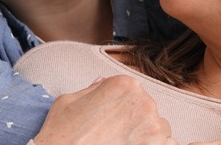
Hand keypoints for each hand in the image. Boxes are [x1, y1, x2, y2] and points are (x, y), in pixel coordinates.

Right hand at [33, 75, 177, 144]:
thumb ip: (92, 89)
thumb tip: (102, 82)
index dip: (121, 109)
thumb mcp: (68, 102)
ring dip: (147, 137)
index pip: (133, 93)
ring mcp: (154, 128)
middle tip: (113, 136)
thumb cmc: (61, 134)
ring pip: (160, 130)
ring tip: (122, 144)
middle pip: (147, 111)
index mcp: (124, 85)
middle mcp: (144, 102)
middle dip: (134, 123)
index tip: (110, 121)